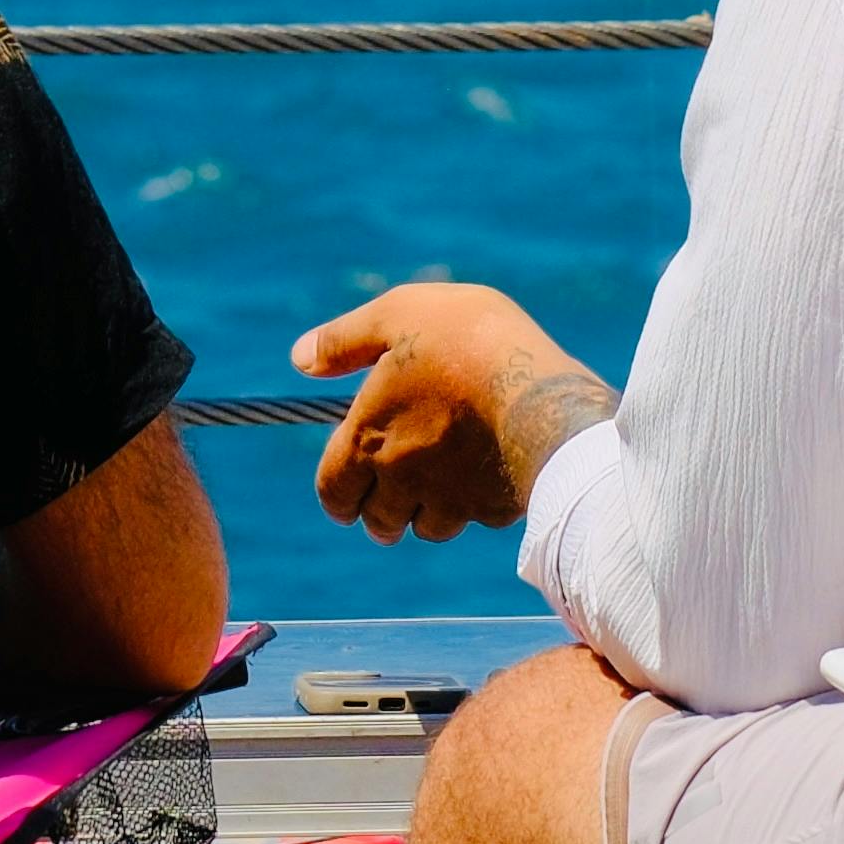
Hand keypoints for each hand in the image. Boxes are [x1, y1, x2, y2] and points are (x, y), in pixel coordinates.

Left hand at [291, 281, 612, 544]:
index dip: (336, 496)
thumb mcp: (397, 316)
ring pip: (429, 527)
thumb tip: (300, 359)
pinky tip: (490, 476)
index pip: (333, 491)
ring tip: (439, 492)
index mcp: (370, 440)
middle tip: (389, 503)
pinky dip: (478, 505)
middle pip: (378, 521)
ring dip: (427, 515)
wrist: (543, 391)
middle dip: (379, 514)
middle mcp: (404, 482)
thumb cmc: (466, 343)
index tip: (344, 495)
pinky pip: (479, 517)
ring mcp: (452, 501)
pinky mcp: (496, 508)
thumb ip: (344, 340)